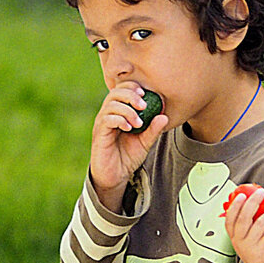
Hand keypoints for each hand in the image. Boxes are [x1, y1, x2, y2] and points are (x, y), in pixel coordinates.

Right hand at [90, 82, 168, 211]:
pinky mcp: (99, 134)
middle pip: (115, 93)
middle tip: (144, 105)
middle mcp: (108, 114)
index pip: (122, 90)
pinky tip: (129, 128)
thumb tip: (164, 116)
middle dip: (131, 95)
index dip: (133, 87)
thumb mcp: (145, 142)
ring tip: (139, 123)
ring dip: (127, 110)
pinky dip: (119, 120)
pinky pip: (106, 119)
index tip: (146, 94)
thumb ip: (153, 130)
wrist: (116, 175)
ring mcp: (102, 123)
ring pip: (111, 105)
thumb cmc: (128, 156)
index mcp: (119, 112)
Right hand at [223, 187, 263, 262]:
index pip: (230, 219)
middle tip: (261, 192)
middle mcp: (240, 242)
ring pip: (261, 223)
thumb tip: (256, 202)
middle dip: (253, 202)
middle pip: (244, 218)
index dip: (235, 206)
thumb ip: (249, 224)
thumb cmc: (259, 251)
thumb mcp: (249, 238)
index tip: (242, 195)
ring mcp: (252, 248)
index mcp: (235, 237)